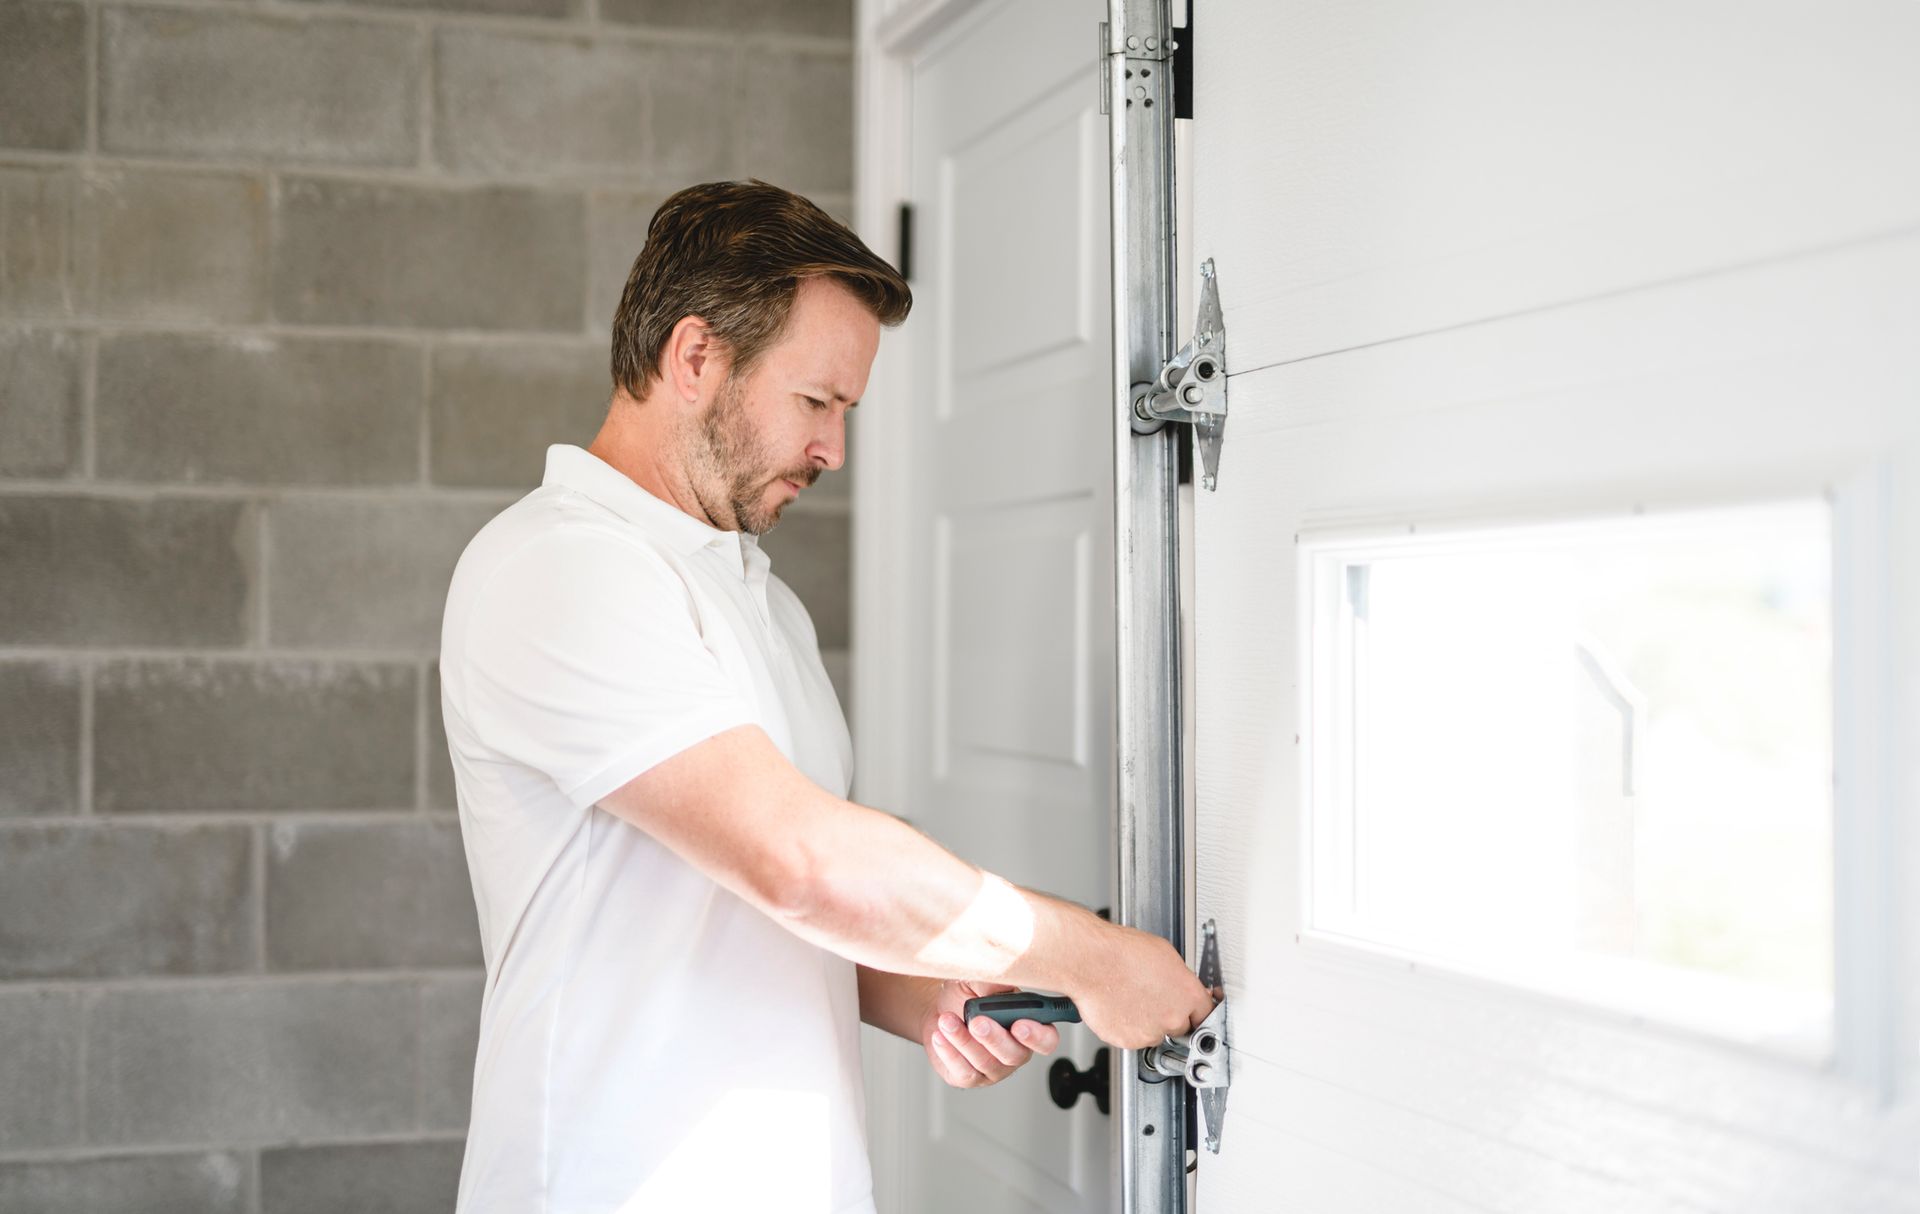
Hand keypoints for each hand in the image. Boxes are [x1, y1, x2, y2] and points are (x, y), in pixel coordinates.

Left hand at [919, 980, 1059, 1088]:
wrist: (942, 1012)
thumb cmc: (967, 997)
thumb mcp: (979, 982)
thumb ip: (993, 981)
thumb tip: (1004, 976)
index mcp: (1028, 1027)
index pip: (1047, 1040)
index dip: (1037, 1036)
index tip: (1020, 1025)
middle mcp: (1015, 1052)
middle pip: (1014, 1054)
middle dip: (995, 1038)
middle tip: (977, 1022)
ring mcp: (994, 1068)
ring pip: (986, 1062)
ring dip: (964, 1040)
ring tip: (947, 1021)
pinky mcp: (971, 1078)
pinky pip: (964, 1071)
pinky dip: (950, 1052)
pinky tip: (940, 1036)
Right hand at [1070, 925, 1215, 1049]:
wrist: (1091, 961)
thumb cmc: (1122, 952)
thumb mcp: (1165, 955)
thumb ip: (1180, 980)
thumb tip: (1180, 987)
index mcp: (1188, 994)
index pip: (1206, 1015)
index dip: (1196, 1013)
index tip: (1194, 1016)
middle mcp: (1173, 1018)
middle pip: (1181, 1027)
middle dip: (1169, 1016)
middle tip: (1151, 999)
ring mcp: (1150, 1032)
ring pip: (1155, 1034)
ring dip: (1146, 1023)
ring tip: (1131, 999)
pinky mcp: (1128, 1041)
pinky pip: (1132, 1039)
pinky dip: (1126, 1028)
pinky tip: (1120, 1007)